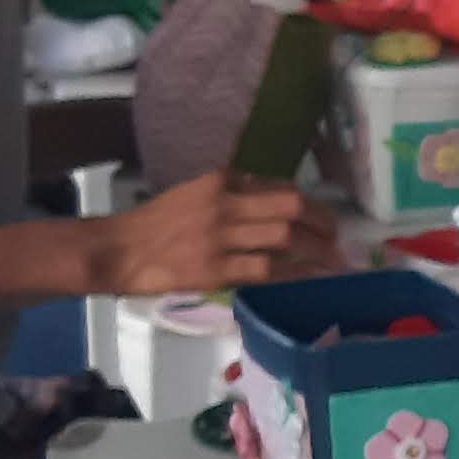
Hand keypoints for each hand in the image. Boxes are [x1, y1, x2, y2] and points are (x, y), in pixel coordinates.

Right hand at [95, 175, 336, 295]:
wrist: (121, 249)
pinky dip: (293, 272)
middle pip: (290, 207)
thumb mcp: (195, 192)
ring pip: (284, 237)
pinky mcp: (216, 270)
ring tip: (333, 260)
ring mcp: (221, 238)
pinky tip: (308, 277)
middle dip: (322, 222)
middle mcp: (225, 204)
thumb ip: (233, 190)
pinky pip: (266, 269)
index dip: (308, 202)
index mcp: (221, 181)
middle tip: (338, 236)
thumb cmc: (157, 222)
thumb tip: (275, 194)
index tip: (323, 216)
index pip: (277, 186)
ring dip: (316, 250)